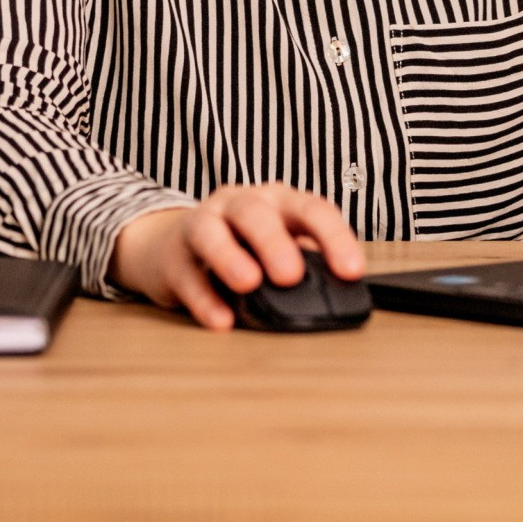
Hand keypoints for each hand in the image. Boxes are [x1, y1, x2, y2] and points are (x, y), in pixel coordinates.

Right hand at [109, 183, 366, 329]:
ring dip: (230, 257)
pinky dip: (203, 298)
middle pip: (255, 214)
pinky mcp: (171, 255)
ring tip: (249, 284)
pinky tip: (220, 319)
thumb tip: (334, 298)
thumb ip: (304, 265)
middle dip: (274, 243)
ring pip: (211, 232)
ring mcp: (201, 224)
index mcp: (277, 202)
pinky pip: (186, 274)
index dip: (334, 238)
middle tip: (291, 276)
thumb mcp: (278, 246)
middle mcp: (238, 205)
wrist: (171, 244)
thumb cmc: (241, 245)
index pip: (311, 209)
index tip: (351, 270)